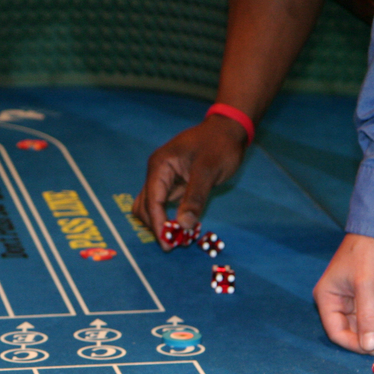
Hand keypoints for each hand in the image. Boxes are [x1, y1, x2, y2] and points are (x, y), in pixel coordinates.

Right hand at [133, 114, 248, 249]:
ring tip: (177, 237)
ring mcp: (163, 178)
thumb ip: (194, 197)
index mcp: (160, 166)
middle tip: (174, 244)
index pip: (152, 201)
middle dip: (157, 226)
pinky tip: (181, 226)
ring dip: (159, 223)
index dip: (157, 224)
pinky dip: (168, 217)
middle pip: (145, 206)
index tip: (168, 244)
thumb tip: (184, 226)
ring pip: (150, 207)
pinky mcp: (172, 183)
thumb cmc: (219, 145)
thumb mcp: (208, 171)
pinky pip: (163, 204)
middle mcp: (156, 172)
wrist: (228, 129)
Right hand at [313, 234, 373, 353]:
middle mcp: (336, 301)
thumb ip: (367, 317)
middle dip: (366, 339)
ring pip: (362, 325)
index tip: (373, 350)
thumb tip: (368, 346)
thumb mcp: (366, 286)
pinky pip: (371, 316)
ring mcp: (351, 299)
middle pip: (349, 330)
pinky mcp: (366, 295)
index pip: (336, 332)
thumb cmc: (368, 253)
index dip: (354, 343)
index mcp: (327, 299)